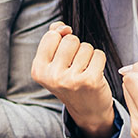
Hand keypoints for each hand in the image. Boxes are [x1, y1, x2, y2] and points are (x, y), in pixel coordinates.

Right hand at [30, 22, 114, 137]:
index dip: (61, 41)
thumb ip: (54, 39)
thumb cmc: (70, 81)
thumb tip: (63, 27)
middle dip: (76, 48)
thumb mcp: (55, 62)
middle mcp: (52, 76)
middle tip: (75, 66)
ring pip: (85, 46)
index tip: (62, 58)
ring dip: (88, 55)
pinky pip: (98, 54)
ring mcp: (71, 80)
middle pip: (70, 39)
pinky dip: (99, 60)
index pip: (52, 36)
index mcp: (38, 70)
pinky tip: (94, 73)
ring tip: (84, 71)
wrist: (87, 110)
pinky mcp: (91, 81)